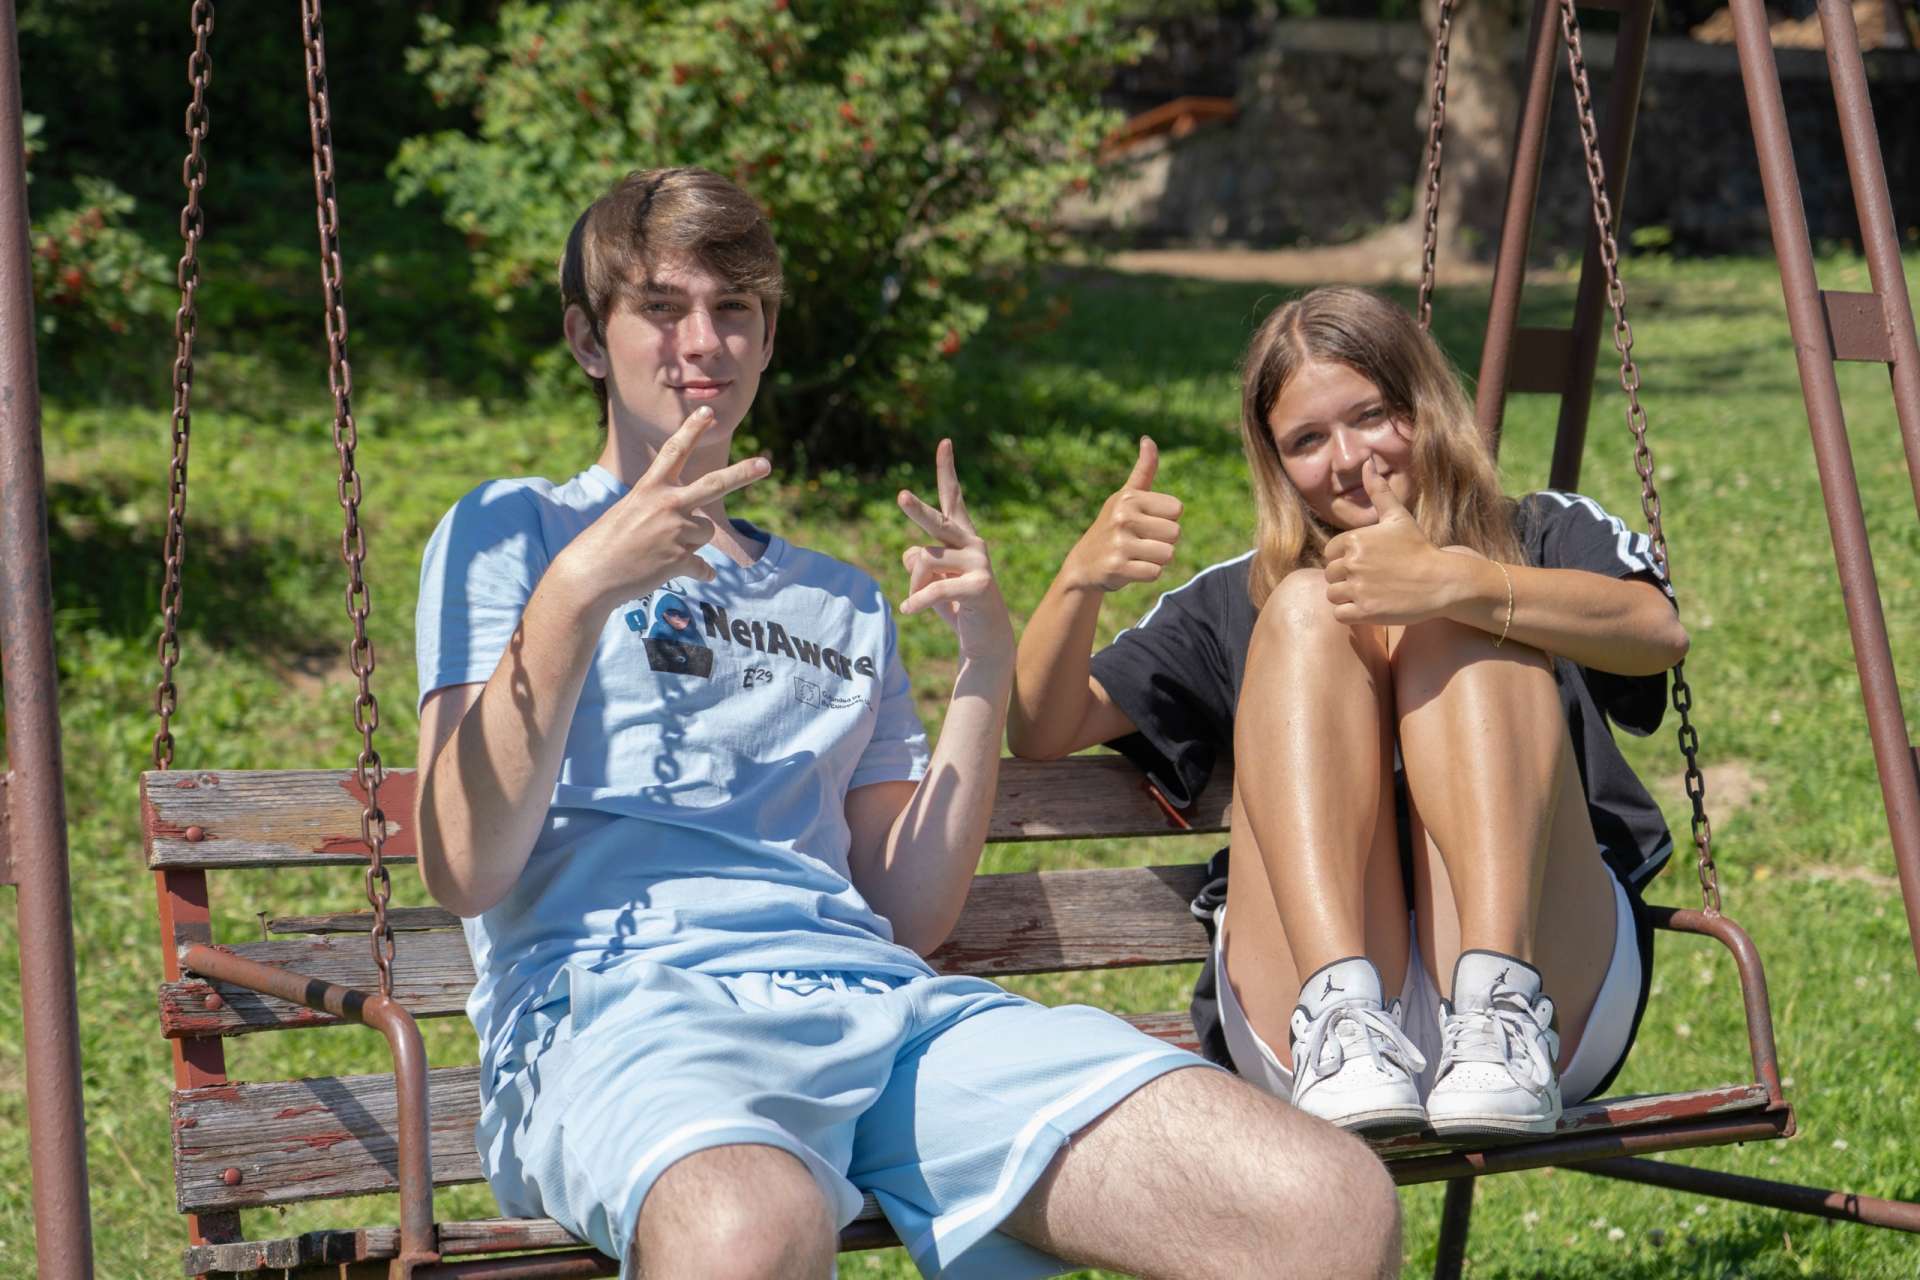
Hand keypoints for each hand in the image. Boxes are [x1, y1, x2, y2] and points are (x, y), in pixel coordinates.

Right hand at [563, 407, 770, 606]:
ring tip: (660, 550)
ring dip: (690, 542)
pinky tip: (673, 572)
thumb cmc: (606, 543)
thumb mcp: (630, 511)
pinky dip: (697, 572)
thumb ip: (663, 510)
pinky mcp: (679, 560)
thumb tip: (696, 528)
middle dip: (743, 473)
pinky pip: (702, 567)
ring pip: (704, 533)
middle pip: (714, 484)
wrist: (590, 575)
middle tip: (766, 464)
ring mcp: (675, 532)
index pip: (675, 452)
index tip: (708, 413)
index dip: (692, 430)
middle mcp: (666, 505)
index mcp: (650, 488)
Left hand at [897, 439, 1014, 661]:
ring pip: (924, 562)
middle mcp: (973, 543)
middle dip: (916, 510)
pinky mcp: (980, 586)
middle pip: (937, 522)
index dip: (946, 471)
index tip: (944, 442)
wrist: (985, 640)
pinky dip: (917, 601)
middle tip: (900, 496)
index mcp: (962, 537)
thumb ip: (918, 560)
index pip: (952, 499)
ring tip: (917, 602)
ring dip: (914, 585)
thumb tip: (911, 553)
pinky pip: (934, 588)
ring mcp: (979, 563)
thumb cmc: (956, 606)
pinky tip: (908, 610)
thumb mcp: (931, 580)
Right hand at [1062, 436, 1182, 592]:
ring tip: (1136, 555)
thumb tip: (1148, 439)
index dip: (1165, 519)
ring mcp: (1119, 543)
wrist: (1084, 564)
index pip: (1177, 509)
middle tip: (1140, 542)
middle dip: (1162, 541)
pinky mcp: (1117, 567)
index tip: (1145, 523)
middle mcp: (1123, 517)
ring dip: (1156, 559)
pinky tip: (1130, 568)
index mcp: (1129, 498)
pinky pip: (1155, 573)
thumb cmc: (1113, 526)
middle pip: (1175, 533)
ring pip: (1168, 554)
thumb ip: (1143, 470)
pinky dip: (1146, 574)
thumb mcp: (1126, 496)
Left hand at [1323, 459, 1453, 625]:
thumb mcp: (1398, 517)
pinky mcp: (1364, 611)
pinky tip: (1370, 607)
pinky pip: (1339, 614)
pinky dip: (1351, 614)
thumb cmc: (1419, 547)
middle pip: (1331, 574)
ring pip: (1332, 595)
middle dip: (1347, 578)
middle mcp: (1352, 563)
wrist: (1442, 580)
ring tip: (1371, 593)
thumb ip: (1378, 491)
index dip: (1346, 559)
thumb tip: (1367, 461)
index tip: (1368, 563)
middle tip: (1372, 579)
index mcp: (1354, 540)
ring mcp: (1358, 588)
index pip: (1330, 553)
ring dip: (1347, 597)